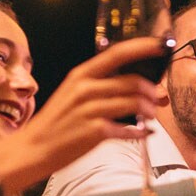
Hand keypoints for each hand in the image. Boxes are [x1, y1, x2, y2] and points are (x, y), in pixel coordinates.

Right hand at [0, 37, 163, 192]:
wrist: (33, 149)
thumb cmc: (57, 122)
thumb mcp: (73, 94)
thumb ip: (100, 86)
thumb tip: (136, 84)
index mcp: (81, 75)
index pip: (118, 53)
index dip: (143, 47)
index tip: (161, 46)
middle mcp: (86, 89)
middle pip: (132, 81)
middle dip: (152, 89)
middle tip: (159, 97)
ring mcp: (90, 110)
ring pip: (134, 103)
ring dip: (150, 110)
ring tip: (152, 116)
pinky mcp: (95, 132)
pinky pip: (128, 129)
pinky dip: (140, 132)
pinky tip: (144, 133)